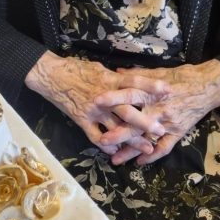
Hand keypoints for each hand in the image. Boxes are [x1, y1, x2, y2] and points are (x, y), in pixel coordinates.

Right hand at [25, 52, 169, 154]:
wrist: (50, 76)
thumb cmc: (75, 68)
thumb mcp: (99, 68)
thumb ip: (115, 77)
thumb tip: (129, 80)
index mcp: (109, 80)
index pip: (135, 82)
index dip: (152, 86)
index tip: (169, 91)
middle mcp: (104, 97)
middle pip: (129, 111)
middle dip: (146, 122)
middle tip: (162, 130)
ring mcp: (93, 110)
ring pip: (116, 128)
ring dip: (132, 140)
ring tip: (147, 148)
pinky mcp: (82, 120)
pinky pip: (97, 137)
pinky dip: (107, 145)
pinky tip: (116, 151)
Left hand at [95, 60, 219, 164]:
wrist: (208, 86)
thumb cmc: (180, 77)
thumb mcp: (158, 72)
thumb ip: (137, 75)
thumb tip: (117, 72)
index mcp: (152, 92)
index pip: (130, 94)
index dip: (114, 98)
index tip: (96, 101)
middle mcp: (159, 109)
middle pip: (136, 123)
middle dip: (118, 133)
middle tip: (101, 141)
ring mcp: (168, 123)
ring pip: (147, 140)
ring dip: (131, 151)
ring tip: (115, 160)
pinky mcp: (178, 132)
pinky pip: (165, 147)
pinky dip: (153, 156)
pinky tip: (140, 162)